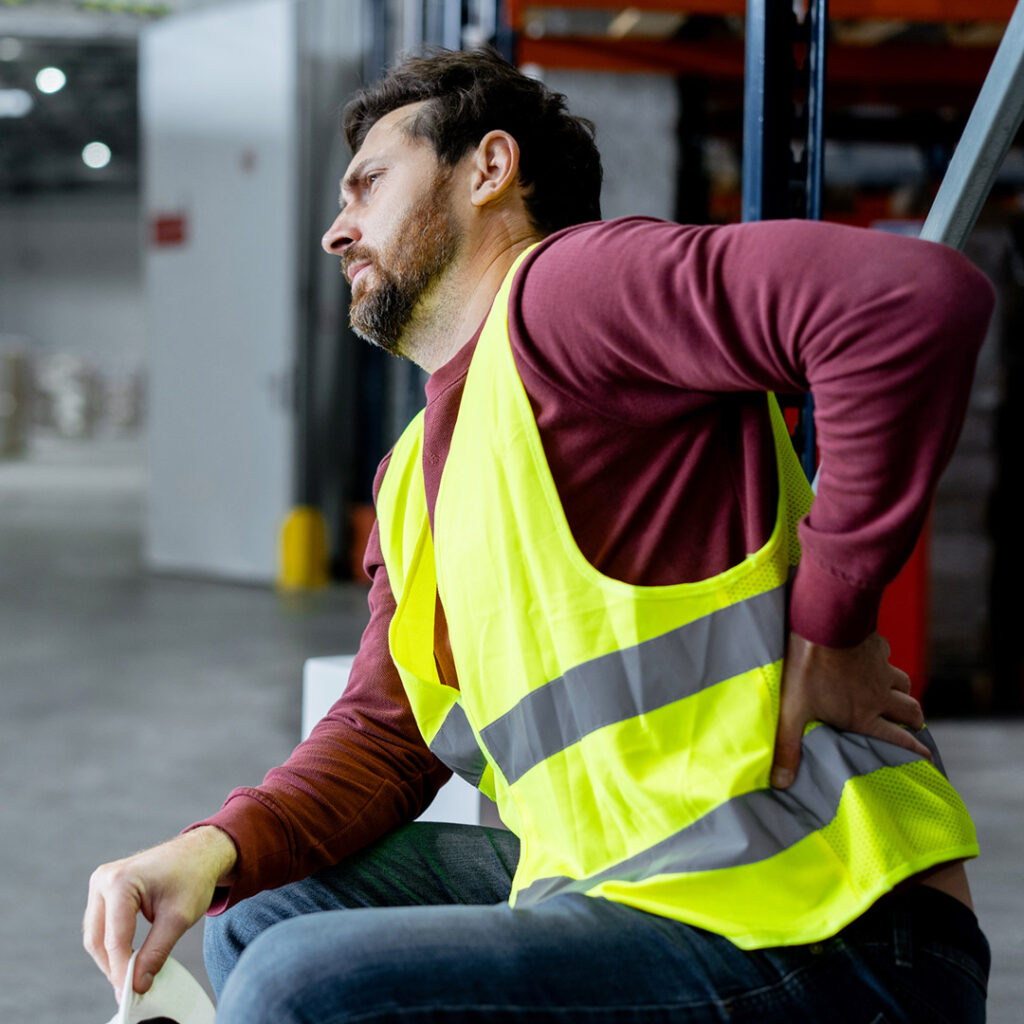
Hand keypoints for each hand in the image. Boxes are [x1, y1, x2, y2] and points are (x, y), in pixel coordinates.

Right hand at [83, 826, 236, 997]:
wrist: (200, 852)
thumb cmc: (193, 877)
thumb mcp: (178, 919)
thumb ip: (156, 953)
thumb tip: (136, 985)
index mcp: (120, 881)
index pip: (115, 939)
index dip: (122, 971)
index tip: (132, 994)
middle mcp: (104, 879)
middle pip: (98, 939)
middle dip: (113, 967)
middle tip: (131, 990)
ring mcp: (101, 882)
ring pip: (96, 934)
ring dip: (110, 958)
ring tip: (132, 976)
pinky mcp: (104, 889)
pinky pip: (101, 925)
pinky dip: (112, 945)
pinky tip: (128, 959)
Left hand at [771, 631, 929, 789]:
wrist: (823, 622)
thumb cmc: (807, 669)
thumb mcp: (792, 711)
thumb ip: (788, 747)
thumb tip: (781, 783)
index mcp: (863, 715)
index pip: (897, 738)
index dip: (915, 751)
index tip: (928, 759)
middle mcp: (880, 695)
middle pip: (911, 711)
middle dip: (914, 722)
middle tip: (913, 728)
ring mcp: (881, 669)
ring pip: (904, 684)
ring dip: (903, 693)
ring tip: (895, 698)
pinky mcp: (876, 647)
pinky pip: (888, 658)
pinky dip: (885, 663)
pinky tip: (873, 661)